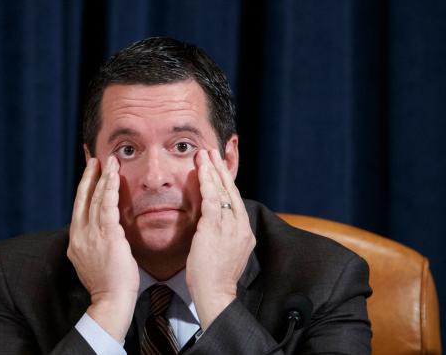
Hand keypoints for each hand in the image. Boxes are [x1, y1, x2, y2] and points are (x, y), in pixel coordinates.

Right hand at [67, 156, 139, 340]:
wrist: (111, 301)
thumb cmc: (108, 284)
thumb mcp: (93, 260)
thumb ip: (93, 243)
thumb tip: (99, 232)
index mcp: (75, 241)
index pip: (79, 208)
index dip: (83, 188)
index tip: (88, 173)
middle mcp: (79, 235)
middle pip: (83, 198)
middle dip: (89, 177)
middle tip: (95, 159)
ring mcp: (91, 234)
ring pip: (95, 199)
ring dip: (103, 177)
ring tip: (109, 161)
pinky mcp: (107, 235)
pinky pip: (107, 206)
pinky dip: (110, 188)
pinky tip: (114, 176)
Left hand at [186, 149, 255, 329]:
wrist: (215, 294)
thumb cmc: (215, 278)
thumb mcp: (225, 253)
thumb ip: (224, 236)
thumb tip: (215, 226)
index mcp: (244, 232)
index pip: (236, 201)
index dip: (227, 182)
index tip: (220, 168)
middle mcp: (241, 226)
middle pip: (232, 191)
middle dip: (221, 169)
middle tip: (213, 151)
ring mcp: (230, 226)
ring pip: (222, 191)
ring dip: (212, 170)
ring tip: (205, 154)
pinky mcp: (215, 228)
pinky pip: (211, 199)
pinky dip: (206, 183)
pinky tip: (200, 170)